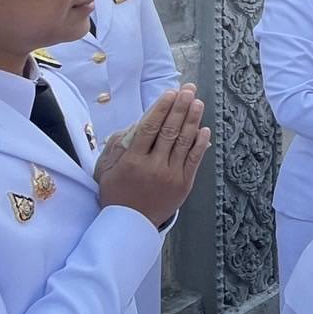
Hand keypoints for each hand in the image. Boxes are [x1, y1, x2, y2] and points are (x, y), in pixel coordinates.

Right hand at [97, 85, 210, 228]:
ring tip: (198, 103)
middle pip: (169, 131)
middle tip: (188, 90)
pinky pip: (194, 160)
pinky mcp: (184, 184)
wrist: (130, 223)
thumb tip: (137, 123)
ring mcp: (170, 175)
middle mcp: (153, 166)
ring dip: (192, 120)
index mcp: (132, 160)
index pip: (149, 127)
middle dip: (180, 107)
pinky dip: (200, 143)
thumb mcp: (107, 169)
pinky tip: (205, 129)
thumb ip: (118, 145)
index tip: (170, 93)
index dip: (162, 108)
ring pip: (184, 142)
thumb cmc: (117, 192)